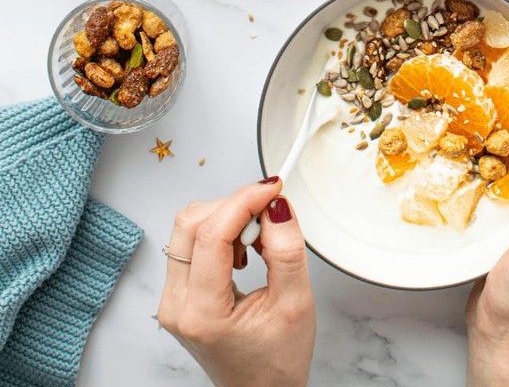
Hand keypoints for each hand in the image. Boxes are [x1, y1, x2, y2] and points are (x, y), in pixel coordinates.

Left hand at [157, 180, 314, 386]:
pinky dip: (220, 231)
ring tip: (259, 241)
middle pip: (191, 223)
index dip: (243, 201)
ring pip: (187, 228)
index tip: (272, 189)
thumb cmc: (277, 360)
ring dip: (227, 218)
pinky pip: (190, 242)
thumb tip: (277, 206)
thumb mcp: (297, 303)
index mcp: (203, 313)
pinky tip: (246, 250)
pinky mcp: (178, 292)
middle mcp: (177, 304)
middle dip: (234, 207)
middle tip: (269, 216)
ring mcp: (172, 298)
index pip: (212, 235)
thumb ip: (286, 250)